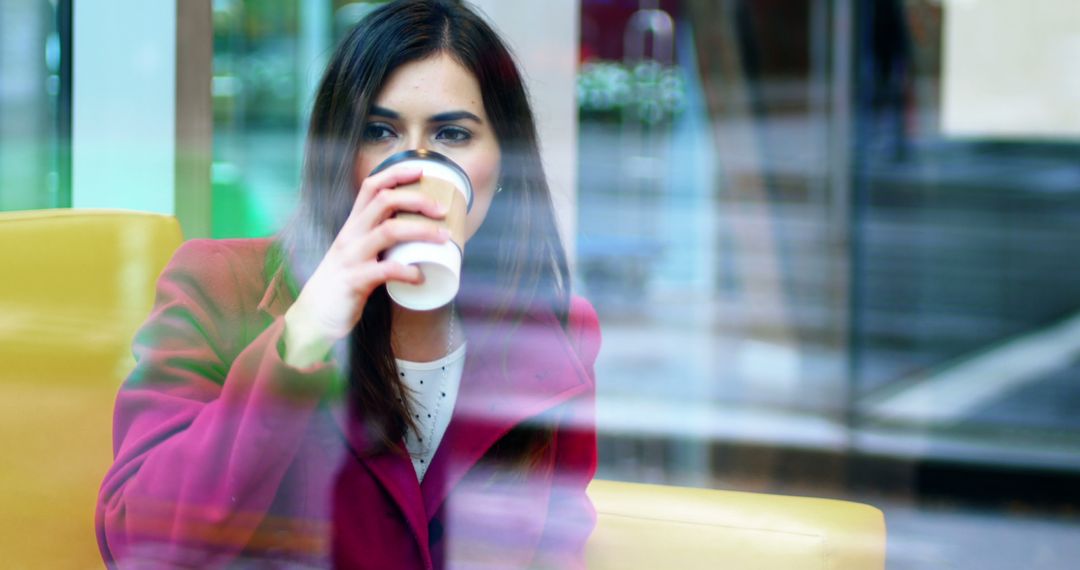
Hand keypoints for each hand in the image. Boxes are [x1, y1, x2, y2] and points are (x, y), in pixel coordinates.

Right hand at [282, 166, 447, 366]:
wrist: (312, 317)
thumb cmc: (342, 285)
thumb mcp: (358, 255)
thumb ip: (379, 243)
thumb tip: (418, 236)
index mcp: (353, 226)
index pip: (371, 187)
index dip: (397, 174)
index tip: (423, 170)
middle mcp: (350, 235)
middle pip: (384, 201)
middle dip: (417, 199)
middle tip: (442, 210)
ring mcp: (350, 257)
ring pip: (388, 231)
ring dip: (421, 230)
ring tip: (444, 238)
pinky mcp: (353, 281)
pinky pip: (384, 270)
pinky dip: (407, 271)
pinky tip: (420, 276)